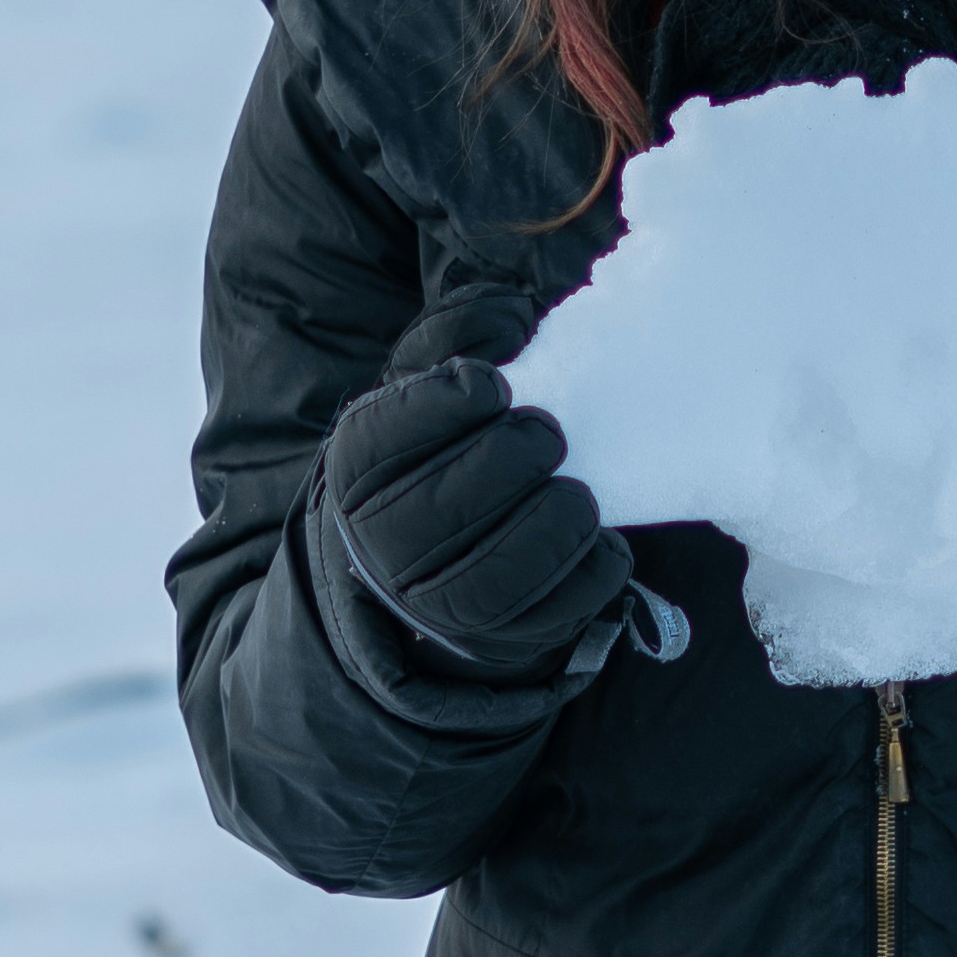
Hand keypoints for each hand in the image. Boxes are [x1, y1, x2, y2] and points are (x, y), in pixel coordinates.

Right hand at [321, 331, 621, 680]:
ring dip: (552, 524)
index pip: (384, 439)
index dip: (444, 406)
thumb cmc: (444, 442)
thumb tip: (510, 317)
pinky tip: (600, 539)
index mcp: (356, 471)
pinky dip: (590, 572)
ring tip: (575, 492)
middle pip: (438, 510)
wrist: (441, 547)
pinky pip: (553, 615)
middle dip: (508, 461)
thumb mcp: (433, 376)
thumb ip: (461, 329)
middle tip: (546, 434)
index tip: (492, 387)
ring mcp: (437, 605)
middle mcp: (382, 546)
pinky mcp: (501, 638)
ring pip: (493, 577)